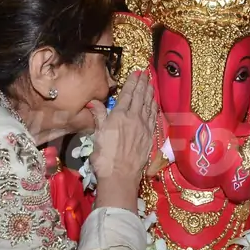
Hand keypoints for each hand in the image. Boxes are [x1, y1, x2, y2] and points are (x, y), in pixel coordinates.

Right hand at [90, 71, 156, 211]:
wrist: (120, 175)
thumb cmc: (104, 157)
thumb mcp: (97, 135)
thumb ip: (99, 116)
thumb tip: (94, 102)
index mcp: (119, 115)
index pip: (127, 94)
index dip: (132, 82)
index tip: (137, 73)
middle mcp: (133, 118)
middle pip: (140, 97)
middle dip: (143, 84)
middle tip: (146, 74)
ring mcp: (144, 127)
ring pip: (148, 105)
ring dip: (150, 93)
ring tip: (151, 83)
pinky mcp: (150, 136)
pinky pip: (153, 117)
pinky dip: (154, 107)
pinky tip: (154, 103)